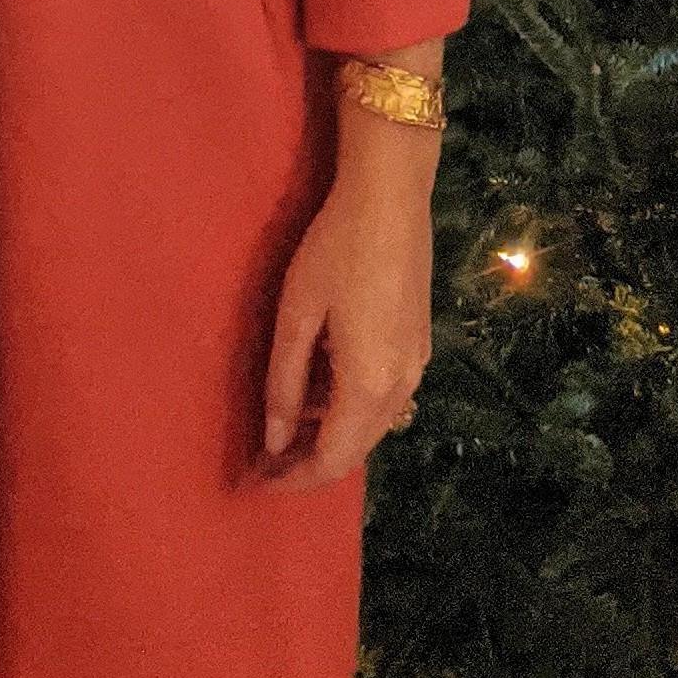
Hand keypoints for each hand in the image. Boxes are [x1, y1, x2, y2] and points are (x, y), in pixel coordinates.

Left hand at [258, 141, 438, 485]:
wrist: (391, 197)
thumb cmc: (336, 249)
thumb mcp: (297, 314)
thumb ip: (285, 383)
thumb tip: (274, 439)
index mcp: (368, 385)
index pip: (332, 461)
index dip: (294, 479)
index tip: (257, 481)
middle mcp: (401, 386)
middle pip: (356, 450)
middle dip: (310, 463)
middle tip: (265, 458)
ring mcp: (417, 365)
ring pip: (372, 426)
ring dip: (331, 436)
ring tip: (286, 425)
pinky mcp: (420, 344)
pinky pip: (384, 397)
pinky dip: (351, 408)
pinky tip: (321, 385)